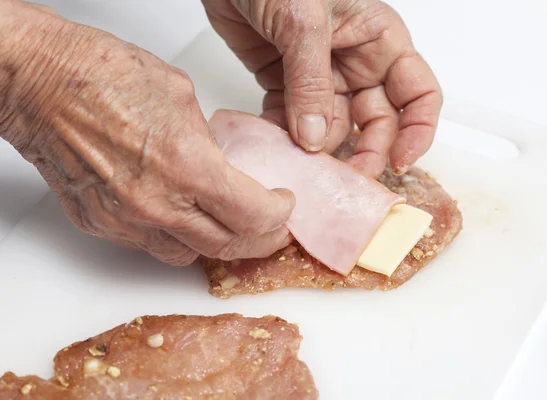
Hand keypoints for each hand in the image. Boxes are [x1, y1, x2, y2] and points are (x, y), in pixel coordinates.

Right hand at [0, 1, 294, 265]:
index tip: (283, 205)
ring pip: (188, 255)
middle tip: (270, 227)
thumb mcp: (181, 96)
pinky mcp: (100, 225)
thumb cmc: (99, 75)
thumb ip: (209, 141)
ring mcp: (124, 221)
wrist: (38, 82)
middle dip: (258, 240)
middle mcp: (156, 204)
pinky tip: (183, 217)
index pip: (252, 216)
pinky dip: (175, 237)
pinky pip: (150, 246)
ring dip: (216, 243)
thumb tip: (222, 161)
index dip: (278, 217)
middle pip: (227, 247)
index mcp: (186, 166)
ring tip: (229, 224)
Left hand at [202, 0, 441, 176]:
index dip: (418, 131)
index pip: (418, 93)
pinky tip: (276, 143)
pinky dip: (285, 137)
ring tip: (302, 161)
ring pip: (333, 128)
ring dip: (319, 149)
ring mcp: (320, 77)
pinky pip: (293, 122)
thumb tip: (315, 137)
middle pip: (377, 122)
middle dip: (366, 152)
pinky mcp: (285, 84)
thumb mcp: (304, 19)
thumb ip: (311, 81)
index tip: (401, 161)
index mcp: (379, 40)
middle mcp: (356, 63)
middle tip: (347, 177)